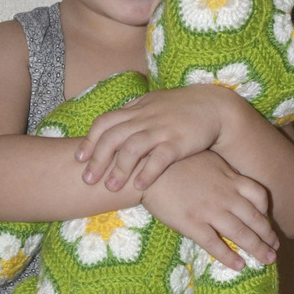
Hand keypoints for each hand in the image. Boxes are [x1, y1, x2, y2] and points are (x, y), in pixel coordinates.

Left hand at [75, 84, 236, 190]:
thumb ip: (131, 116)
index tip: (79, 158)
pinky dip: (148, 171)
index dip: (90, 141)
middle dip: (97, 159)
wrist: (214, 106)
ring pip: (133, 147)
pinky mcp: (179, 141)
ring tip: (110, 187)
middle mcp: (145, 118)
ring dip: (119, 168)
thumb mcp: (152, 105)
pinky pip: (160, 158)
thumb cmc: (180, 109)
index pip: (104, 122)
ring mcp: (162, 129)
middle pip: (113, 137)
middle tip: (88, 180)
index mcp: (136, 109)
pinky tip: (139, 186)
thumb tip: (109, 128)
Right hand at [142, 150, 278, 268]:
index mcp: (230, 179)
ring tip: (268, 260)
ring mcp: (210, 211)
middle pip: (255, 219)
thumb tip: (229, 178)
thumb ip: (221, 171)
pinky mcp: (192, 224)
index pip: (259, 196)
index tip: (267, 221)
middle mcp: (226, 196)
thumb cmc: (175, 160)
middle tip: (276, 248)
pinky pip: (215, 244)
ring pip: (241, 233)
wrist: (148, 168)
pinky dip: (229, 257)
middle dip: (268, 236)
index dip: (266, 211)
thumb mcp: (206, 159)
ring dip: (257, 249)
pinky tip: (239, 266)